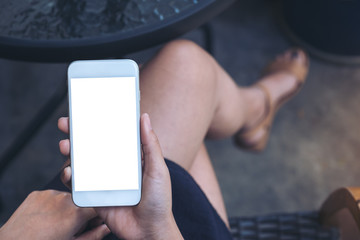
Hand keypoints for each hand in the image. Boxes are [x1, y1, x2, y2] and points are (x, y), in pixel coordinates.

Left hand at [0, 190, 109, 239]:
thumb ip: (93, 235)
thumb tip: (106, 228)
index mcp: (76, 213)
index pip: (97, 207)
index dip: (96, 216)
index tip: (92, 223)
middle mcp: (64, 199)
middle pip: (81, 202)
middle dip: (80, 212)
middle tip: (69, 227)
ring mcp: (50, 194)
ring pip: (67, 198)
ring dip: (66, 207)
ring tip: (55, 222)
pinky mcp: (38, 193)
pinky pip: (51, 196)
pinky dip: (52, 204)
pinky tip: (45, 217)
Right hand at [58, 113, 182, 239]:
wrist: (149, 231)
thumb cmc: (159, 201)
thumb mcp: (157, 169)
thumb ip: (151, 145)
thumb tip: (144, 117)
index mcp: (129, 159)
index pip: (112, 137)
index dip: (99, 124)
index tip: (86, 112)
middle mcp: (115, 168)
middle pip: (92, 147)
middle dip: (77, 135)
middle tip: (65, 125)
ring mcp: (104, 182)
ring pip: (82, 164)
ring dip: (70, 153)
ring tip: (66, 146)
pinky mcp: (95, 197)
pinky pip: (78, 185)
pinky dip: (70, 177)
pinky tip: (69, 172)